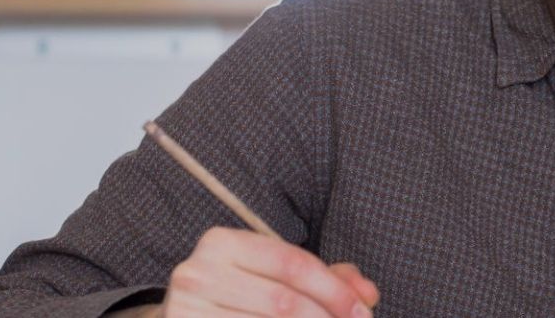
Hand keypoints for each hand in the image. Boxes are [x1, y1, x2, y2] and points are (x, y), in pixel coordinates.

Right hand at [156, 227, 378, 317]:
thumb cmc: (238, 297)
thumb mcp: (276, 277)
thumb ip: (325, 278)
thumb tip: (368, 293)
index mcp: (222, 243)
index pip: (293, 263)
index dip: (335, 291)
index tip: (363, 312)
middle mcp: (198, 273)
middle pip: (284, 302)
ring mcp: (186, 310)